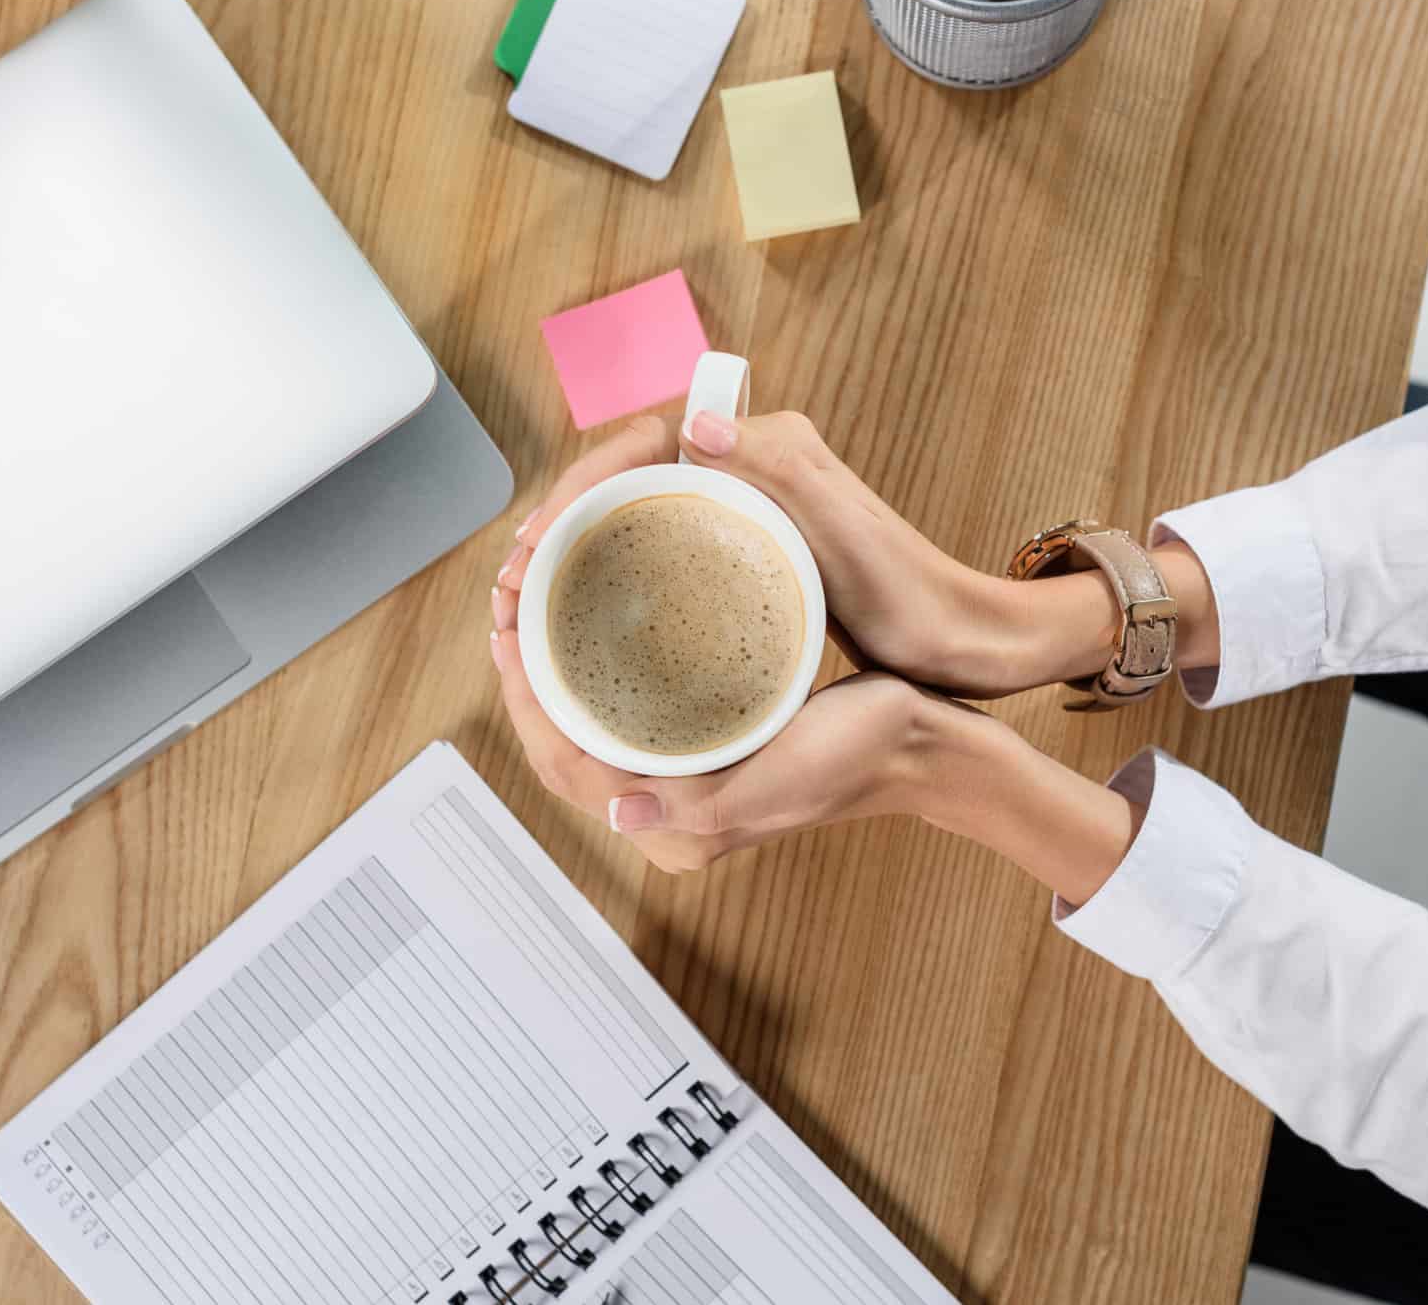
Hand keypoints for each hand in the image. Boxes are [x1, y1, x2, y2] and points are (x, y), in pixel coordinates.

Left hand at [490, 617, 944, 870]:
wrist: (921, 743)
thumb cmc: (859, 756)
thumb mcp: (780, 781)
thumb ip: (699, 805)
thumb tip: (620, 811)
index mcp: (674, 827)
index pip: (565, 765)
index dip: (523, 699)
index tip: (506, 631)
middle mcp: (669, 808)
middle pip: (565, 742)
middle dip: (526, 675)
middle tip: (510, 601)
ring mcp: (687, 775)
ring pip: (591, 722)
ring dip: (556, 666)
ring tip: (538, 602)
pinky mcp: (708, 743)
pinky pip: (629, 709)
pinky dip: (598, 667)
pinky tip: (595, 623)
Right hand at [498, 410, 1216, 699]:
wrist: (963, 643)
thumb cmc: (914, 598)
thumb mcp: (848, 539)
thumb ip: (781, 473)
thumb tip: (696, 423)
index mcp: (768, 446)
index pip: (644, 441)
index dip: (579, 485)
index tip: (537, 537)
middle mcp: (752, 465)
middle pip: (628, 477)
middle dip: (560, 521)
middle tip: (512, 583)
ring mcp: (749, 510)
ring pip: (637, 515)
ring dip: (577, 550)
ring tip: (527, 601)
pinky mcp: (750, 551)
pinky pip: (663, 548)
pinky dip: (615, 574)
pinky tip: (584, 616)